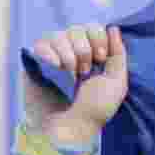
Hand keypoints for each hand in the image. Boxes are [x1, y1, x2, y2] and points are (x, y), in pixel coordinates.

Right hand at [27, 24, 128, 144]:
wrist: (70, 127)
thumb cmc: (95, 109)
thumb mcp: (116, 83)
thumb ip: (118, 55)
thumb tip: (113, 28)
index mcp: (93, 56)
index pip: (93, 28)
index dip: (98, 38)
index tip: (100, 58)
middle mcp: (73, 52)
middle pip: (77, 28)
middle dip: (84, 49)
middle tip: (84, 72)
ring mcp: (53, 56)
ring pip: (59, 35)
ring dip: (69, 55)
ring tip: (71, 75)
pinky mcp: (35, 62)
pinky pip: (42, 44)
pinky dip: (52, 56)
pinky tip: (56, 70)